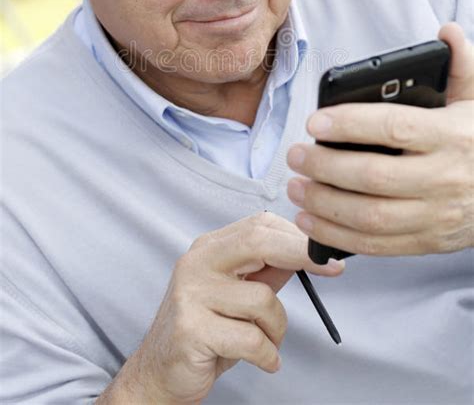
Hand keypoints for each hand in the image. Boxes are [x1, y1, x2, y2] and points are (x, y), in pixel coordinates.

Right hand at [123, 212, 343, 403]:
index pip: (258, 225)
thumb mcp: (240, 295)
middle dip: (301, 254)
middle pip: (258, 241)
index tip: (328, 252)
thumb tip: (310, 252)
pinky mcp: (191, 329)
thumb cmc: (207, 331)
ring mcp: (190, 294)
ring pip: (262, 300)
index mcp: (210, 248)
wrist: (160, 373)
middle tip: (333, 270)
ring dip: (277, 329)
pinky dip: (268, 355)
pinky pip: (252, 339)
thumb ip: (268, 271)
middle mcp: (197, 263)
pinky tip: (264, 360)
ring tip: (266, 343)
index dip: (297, 236)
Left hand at [287, 22, 473, 256]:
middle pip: (374, 176)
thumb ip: (462, 67)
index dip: (350, 125)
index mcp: (452, 137)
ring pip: (371, 217)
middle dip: (326, 167)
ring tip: (296, 186)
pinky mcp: (428, 242)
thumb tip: (448, 32)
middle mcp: (444, 178)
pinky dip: (338, 236)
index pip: (394, 128)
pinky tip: (311, 220)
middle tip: (295, 155)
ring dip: (325, 204)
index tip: (315, 122)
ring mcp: (436, 215)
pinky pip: (377, 246)